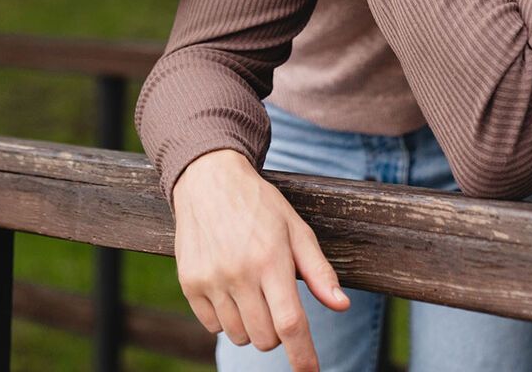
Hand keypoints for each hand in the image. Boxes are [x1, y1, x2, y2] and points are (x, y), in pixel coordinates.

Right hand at [172, 150, 347, 370]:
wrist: (208, 180)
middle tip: (276, 302)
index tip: (310, 371)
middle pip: (265, 338)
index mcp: (270, 260)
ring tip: (250, 290)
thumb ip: (319, 270)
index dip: (303, 355)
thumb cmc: (259, 206)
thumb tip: (341, 305)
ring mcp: (210, 280)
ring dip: (251, 325)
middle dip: (277, 332)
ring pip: (239, 336)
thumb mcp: (296, 229)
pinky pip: (213, 326)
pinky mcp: (189, 283)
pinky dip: (225, 318)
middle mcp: (238, 273)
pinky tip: (229, 288)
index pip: (290, 323)